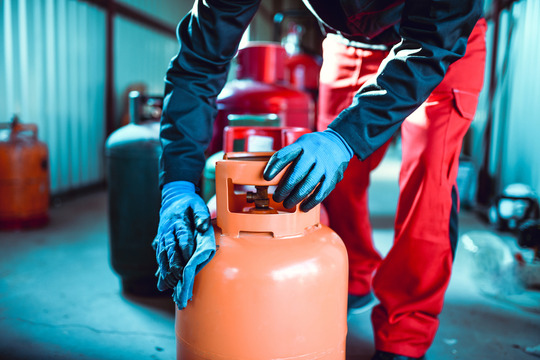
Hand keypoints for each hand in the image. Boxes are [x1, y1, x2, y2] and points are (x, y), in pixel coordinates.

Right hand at [152, 181, 215, 308]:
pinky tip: (162, 282)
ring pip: (162, 256)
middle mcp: (168, 231)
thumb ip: (201, 215)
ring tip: (171, 285)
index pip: (183, 238)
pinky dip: (161, 270)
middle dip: (174, 265)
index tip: (189, 263)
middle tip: (179, 279)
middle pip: (171, 250)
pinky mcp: (160, 242)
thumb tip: (202, 226)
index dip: (185, 251)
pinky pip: (159, 257)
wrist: (172, 199)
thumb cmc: (189, 204)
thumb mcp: (197, 205)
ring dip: (166, 271)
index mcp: (179, 222)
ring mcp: (162, 237)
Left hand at [263, 129, 352, 211]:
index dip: (274, 167)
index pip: (285, 155)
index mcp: (302, 145)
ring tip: (287, 204)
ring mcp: (324, 165)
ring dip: (296, 197)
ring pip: (309, 184)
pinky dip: (311, 201)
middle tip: (277, 197)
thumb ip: (289, 156)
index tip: (266, 178)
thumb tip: (270, 175)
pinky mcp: (333, 176)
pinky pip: (321, 192)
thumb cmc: (314, 146)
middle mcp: (314, 154)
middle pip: (297, 173)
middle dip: (285, 188)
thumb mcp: (301, 143)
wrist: (340, 142)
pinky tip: (303, 207)